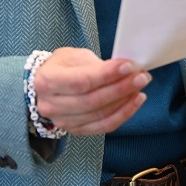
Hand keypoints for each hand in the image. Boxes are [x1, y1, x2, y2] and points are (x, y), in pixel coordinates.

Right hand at [33, 48, 150, 135]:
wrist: (44, 86)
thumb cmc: (61, 67)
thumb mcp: (73, 56)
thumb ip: (95, 64)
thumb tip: (124, 69)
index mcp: (47, 81)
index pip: (81, 81)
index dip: (107, 75)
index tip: (129, 66)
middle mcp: (51, 105)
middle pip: (92, 101)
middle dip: (121, 88)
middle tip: (141, 77)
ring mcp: (63, 121)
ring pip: (99, 116)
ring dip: (125, 102)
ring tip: (140, 87)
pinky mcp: (75, 130)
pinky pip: (103, 127)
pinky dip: (123, 115)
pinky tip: (135, 101)